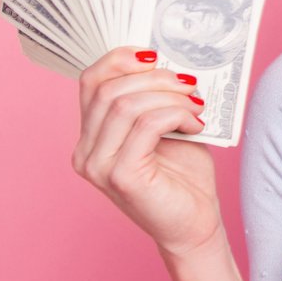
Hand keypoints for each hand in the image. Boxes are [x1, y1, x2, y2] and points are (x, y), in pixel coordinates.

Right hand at [73, 47, 223, 261]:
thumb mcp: (165, 126)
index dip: (120, 59)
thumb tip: (164, 60)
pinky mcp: (121, 176)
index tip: (155, 55)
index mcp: (91, 136)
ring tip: (196, 105)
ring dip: (169, 96)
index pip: (90, 81)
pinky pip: (146, 125)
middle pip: (109, 89)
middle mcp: (85, 152)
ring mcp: (98, 166)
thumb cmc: (182, 177)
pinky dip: (175, 115)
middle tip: (189, 84)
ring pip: (126, 104)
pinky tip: (194, 123)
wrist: (195, 225)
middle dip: (154, 77)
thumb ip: (153, 98)